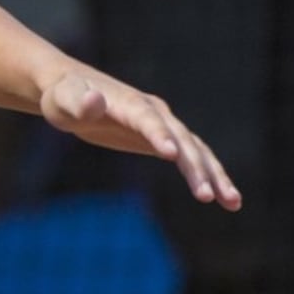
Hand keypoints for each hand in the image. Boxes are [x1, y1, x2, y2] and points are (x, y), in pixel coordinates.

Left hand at [40, 68, 241, 209]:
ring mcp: (161, 124)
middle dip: (194, 166)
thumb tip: (93, 101)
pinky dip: (209, 174)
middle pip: (179, 137)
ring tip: (232, 202)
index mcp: (126, 101)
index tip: (171, 154)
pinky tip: (225, 199)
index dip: (158, 134)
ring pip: (195, 149)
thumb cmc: (61, 95)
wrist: (71, 91)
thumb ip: (76, 101)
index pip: (146, 117)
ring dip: (214, 174)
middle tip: (206, 196)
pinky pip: (193, 157)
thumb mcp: (61, 99)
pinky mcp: (163, 138)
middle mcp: (151, 110)